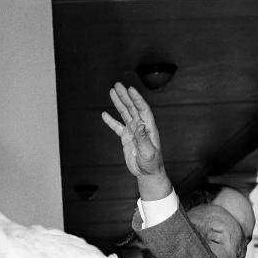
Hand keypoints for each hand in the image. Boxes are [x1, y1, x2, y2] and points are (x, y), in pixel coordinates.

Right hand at [101, 83, 171, 199]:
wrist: (147, 173)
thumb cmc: (152, 164)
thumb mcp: (148, 152)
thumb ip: (143, 138)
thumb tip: (139, 125)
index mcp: (149, 128)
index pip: (142, 109)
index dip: (137, 99)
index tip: (130, 89)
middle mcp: (141, 127)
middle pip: (132, 108)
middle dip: (125, 96)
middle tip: (117, 85)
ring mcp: (133, 131)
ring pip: (125, 114)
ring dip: (118, 103)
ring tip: (112, 91)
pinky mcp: (126, 138)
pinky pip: (117, 127)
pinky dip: (111, 121)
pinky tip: (105, 114)